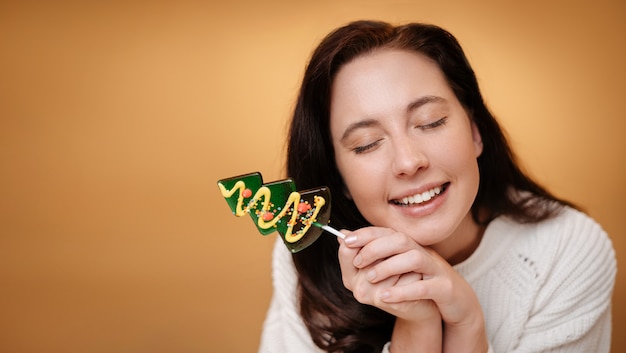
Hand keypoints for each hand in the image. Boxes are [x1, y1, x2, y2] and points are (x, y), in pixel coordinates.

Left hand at [338, 226, 487, 352]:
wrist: (453, 302)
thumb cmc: (418, 282)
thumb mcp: (392, 269)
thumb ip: (369, 255)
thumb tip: (343, 237)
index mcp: (408, 246)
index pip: (386, 231)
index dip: (365, 234)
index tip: (347, 239)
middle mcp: (421, 251)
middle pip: (400, 239)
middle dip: (375, 248)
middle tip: (358, 261)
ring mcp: (434, 269)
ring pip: (414, 258)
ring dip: (390, 266)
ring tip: (371, 277)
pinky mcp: (444, 288)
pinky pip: (424, 287)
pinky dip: (403, 291)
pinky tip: (385, 297)